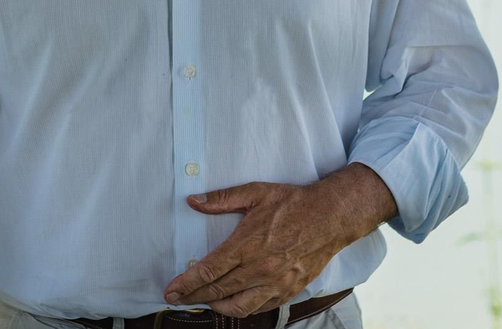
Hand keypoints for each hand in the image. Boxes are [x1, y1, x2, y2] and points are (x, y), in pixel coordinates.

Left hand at [162, 166, 394, 316]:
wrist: (330, 217)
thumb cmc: (292, 203)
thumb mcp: (256, 192)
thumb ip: (221, 199)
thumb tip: (192, 201)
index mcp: (248, 244)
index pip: (209, 270)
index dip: (187, 283)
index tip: (170, 290)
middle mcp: (260, 268)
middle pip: (218, 291)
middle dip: (193, 297)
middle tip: (176, 299)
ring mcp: (275, 283)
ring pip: (238, 307)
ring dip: (217, 306)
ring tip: (204, 301)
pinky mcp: (288, 290)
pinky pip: (260, 308)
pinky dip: (242, 309)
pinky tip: (233, 303)